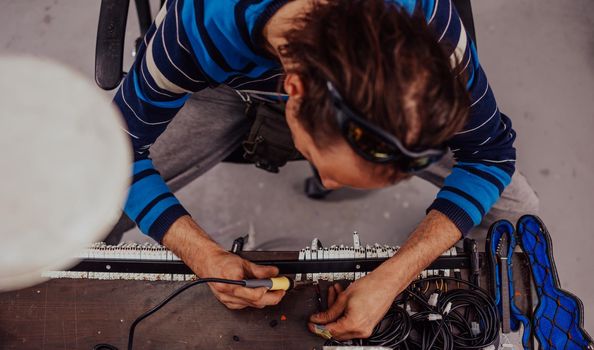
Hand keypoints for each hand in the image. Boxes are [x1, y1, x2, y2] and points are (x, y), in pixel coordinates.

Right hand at [162, 216, 285, 309]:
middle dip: (272, 297)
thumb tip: (273, 273)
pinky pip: (246, 305)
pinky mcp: (228, 303)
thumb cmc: (222, 261)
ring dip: (264, 298)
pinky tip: (257, 292)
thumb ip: (260, 269)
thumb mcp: (243, 262)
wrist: (208, 263)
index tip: (280, 285)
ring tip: (271, 288)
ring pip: (252, 305)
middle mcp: (229, 294)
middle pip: (256, 302)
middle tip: (281, 289)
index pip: (256, 294)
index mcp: (232, 283)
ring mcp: (228, 300)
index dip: (271, 291)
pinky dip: (254, 300)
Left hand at [308, 273, 401, 339]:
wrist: (387, 282)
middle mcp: (361, 331)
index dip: (317, 327)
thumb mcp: (344, 298)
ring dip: (335, 314)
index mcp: (353, 324)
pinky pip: (351, 323)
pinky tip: (341, 300)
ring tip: (333, 295)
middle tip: (318, 314)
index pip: (330, 331)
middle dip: (326, 321)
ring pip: (343, 327)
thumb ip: (329, 311)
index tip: (310, 323)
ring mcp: (365, 329)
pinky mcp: (367, 325)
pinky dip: (344, 314)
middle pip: (336, 332)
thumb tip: (318, 319)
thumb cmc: (371, 286)